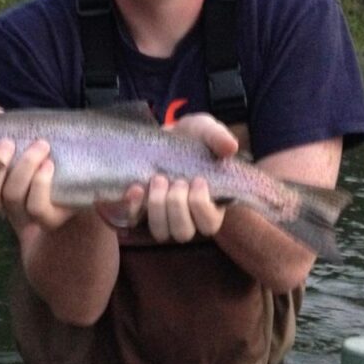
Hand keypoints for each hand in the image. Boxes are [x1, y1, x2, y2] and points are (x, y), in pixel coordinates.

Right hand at [0, 99, 76, 238]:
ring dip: (24, 166)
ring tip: (41, 145)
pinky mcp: (48, 218)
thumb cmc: (39, 152)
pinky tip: (49, 165)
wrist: (80, 173)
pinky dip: (40, 182)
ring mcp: (23, 213)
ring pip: (11, 197)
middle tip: (8, 143)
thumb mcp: (15, 130)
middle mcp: (0, 202)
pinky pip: (36, 207)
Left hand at [143, 112, 238, 243]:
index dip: (201, 205)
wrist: (163, 135)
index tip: (198, 180)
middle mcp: (186, 219)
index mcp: (209, 207)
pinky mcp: (138, 211)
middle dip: (177, 205)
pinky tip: (136, 188)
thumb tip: (231, 147)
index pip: (209, 224)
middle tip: (177, 180)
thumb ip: (219, 137)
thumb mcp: (206, 131)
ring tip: (158, 179)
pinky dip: (133, 206)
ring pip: (160, 232)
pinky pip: (133, 220)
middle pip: (183, 232)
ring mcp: (161, 217)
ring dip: (157, 208)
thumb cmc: (192, 139)